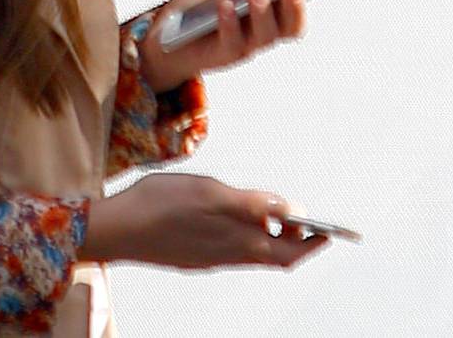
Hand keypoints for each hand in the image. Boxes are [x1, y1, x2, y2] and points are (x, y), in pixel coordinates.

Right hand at [84, 173, 329, 270]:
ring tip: (276, 216)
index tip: (331, 230)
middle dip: (296, 240)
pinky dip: (248, 238)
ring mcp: (213, 258)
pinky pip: (234, 250)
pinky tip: (235, 220)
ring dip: (272, 238)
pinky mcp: (196, 255)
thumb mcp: (211, 193)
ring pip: (255, 253)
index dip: (313, 242)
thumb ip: (253, 203)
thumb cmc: (162, 206)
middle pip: (276, 255)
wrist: (121, 230)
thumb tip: (292, 209)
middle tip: (308, 223)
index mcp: (242, 241)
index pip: (292, 250)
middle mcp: (233, 255)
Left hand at [140, 0, 317, 93]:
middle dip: (296, 4)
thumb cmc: (201, 0)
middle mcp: (265, 28)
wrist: (165, 29)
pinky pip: (234, 40)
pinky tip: (226, 5)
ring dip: (263, 9)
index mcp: (270, 7)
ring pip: (268, 34)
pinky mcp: (226, 54)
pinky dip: (231, 21)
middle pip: (294, 24)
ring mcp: (248, 43)